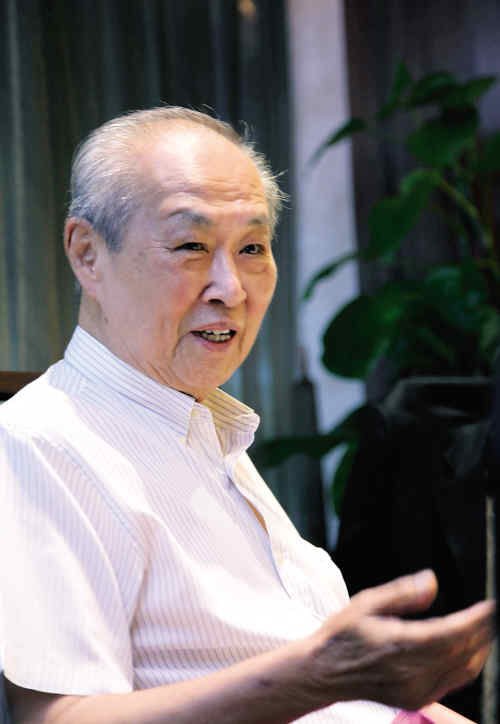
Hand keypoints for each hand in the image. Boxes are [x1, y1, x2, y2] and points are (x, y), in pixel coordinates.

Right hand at [305, 570, 494, 711]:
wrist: (325, 672)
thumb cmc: (343, 634)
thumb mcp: (366, 602)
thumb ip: (402, 592)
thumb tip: (432, 582)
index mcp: (399, 645)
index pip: (450, 633)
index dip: (476, 620)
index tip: (492, 606)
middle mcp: (412, 671)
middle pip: (463, 650)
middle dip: (484, 630)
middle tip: (496, 612)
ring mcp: (417, 689)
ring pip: (464, 668)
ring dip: (481, 646)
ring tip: (490, 626)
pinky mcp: (419, 698)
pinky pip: (455, 680)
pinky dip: (470, 662)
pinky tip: (473, 647)